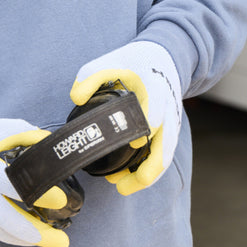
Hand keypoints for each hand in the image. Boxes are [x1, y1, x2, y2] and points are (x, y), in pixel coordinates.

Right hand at [0, 119, 69, 246]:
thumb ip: (20, 132)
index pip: (16, 187)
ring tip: (55, 240)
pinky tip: (31, 234)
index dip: (40, 194)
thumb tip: (45, 140)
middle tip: (62, 238)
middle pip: (13, 223)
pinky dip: (13, 236)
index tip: (60, 199)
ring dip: (31, 239)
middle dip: (40, 233)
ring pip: (6, 235)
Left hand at [70, 41, 182, 195]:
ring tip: (121, 187)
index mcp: (154, 83)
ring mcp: (171, 121)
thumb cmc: (134, 62)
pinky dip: (148, 171)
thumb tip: (76, 99)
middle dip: (150, 165)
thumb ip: (91, 75)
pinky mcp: (169, 131)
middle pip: (167, 140)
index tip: (143, 132)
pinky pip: (162, 156)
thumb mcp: (111, 59)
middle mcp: (167, 106)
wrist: (163, 59)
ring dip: (147, 175)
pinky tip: (126, 179)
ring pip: (165, 155)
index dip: (153, 114)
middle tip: (128, 182)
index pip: (157, 98)